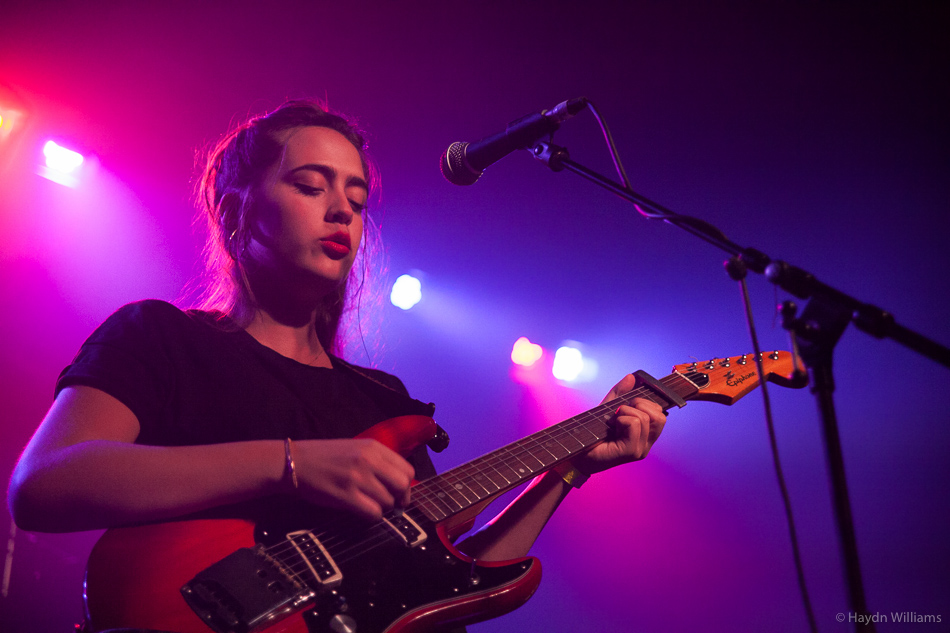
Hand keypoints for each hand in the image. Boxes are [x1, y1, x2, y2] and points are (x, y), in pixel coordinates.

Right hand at [291, 439, 414, 519]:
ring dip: (382, 508)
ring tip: (369, 505)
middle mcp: (369, 460)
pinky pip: (373, 513)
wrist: (293, 462)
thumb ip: (377, 461)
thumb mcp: (355, 449)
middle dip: (399, 499)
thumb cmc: (324, 457)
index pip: (407, 469)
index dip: (406, 485)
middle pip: (403, 485)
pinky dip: (372, 517)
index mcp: (374, 447)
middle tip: (389, 504)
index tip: (397, 493)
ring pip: (388, 501)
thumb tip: (398, 483)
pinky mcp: (346, 495)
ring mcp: (358, 477)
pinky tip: (361, 512)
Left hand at [571, 374, 666, 474]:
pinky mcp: (631, 452)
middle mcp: (646, 444)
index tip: (628, 405)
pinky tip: (612, 428)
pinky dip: (621, 419)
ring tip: (613, 422)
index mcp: (645, 435)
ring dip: (624, 412)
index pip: (661, 414)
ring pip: (644, 417)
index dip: (646, 403)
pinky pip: (634, 423)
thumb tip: (631, 377)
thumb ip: (620, 393)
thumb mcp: (607, 408)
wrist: (576, 454)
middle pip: (659, 415)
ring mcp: (640, 449)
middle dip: (638, 405)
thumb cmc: (592, 433)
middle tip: (620, 413)